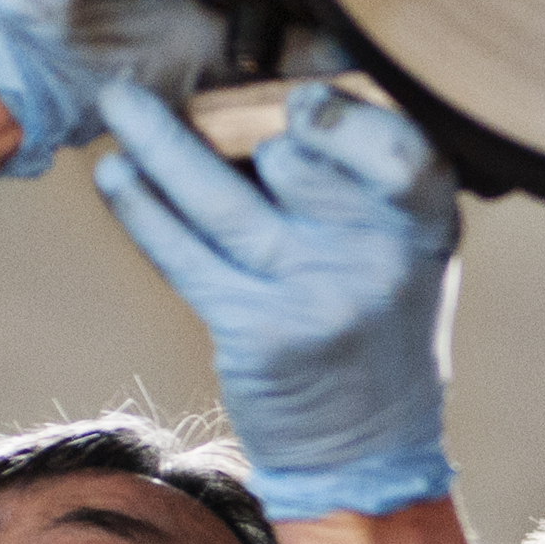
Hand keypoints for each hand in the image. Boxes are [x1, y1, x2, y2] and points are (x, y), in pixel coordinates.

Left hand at [91, 79, 459, 520]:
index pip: (397, 147)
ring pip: (221, 200)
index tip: (298, 102)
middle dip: (232, 126)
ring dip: (158, 143)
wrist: (369, 449)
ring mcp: (318, 295)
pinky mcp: (258, 333)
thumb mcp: (403, 249)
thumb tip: (255, 94)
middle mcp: (382, 258)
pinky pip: (185, 256)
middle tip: (191, 105)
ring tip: (118, 105)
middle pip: (291, 160)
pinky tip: (117, 176)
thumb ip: (360, 182)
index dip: (340, 117)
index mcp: (427, 224)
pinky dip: (143, 210)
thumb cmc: (377, 325)